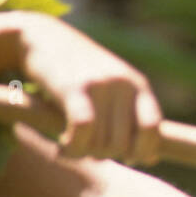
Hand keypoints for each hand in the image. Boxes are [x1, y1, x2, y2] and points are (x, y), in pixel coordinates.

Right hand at [18, 14, 162, 164]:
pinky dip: (73, 147)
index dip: (143, 151)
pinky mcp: (74, 87)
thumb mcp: (111, 91)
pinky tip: (63, 146)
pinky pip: (83, 131)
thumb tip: (153, 160)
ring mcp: (100, 84)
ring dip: (85, 153)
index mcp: (138, 86)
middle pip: (124, 143)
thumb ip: (130, 121)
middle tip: (88, 151)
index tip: (127, 158)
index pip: (154, 129)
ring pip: (102, 142)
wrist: (41, 36)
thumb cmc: (77, 72)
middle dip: (106, 155)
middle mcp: (124, 84)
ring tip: (72, 147)